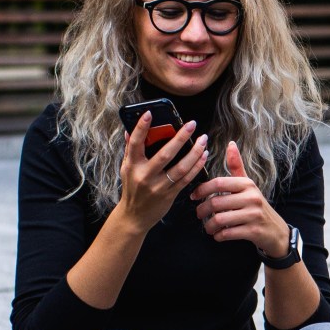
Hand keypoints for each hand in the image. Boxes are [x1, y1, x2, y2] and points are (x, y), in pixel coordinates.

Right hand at [115, 111, 208, 229]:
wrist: (135, 216)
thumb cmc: (132, 188)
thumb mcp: (126, 168)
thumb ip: (129, 149)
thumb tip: (129, 129)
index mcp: (132, 165)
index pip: (136, 143)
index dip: (141, 127)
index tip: (149, 113)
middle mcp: (145, 175)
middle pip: (165, 154)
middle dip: (180, 138)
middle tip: (192, 124)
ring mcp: (158, 186)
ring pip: (180, 167)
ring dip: (195, 152)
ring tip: (203, 139)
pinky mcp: (170, 195)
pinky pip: (186, 179)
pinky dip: (197, 166)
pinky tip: (203, 156)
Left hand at [191, 140, 289, 257]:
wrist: (276, 231)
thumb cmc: (256, 206)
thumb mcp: (248, 185)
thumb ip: (237, 166)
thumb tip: (231, 144)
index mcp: (247, 184)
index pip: (218, 183)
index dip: (202, 189)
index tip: (194, 196)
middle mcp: (252, 197)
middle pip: (216, 202)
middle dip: (202, 210)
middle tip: (199, 214)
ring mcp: (253, 215)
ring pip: (220, 219)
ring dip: (209, 226)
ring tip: (208, 227)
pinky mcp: (254, 231)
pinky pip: (228, 233)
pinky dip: (219, 236)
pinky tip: (218, 235)